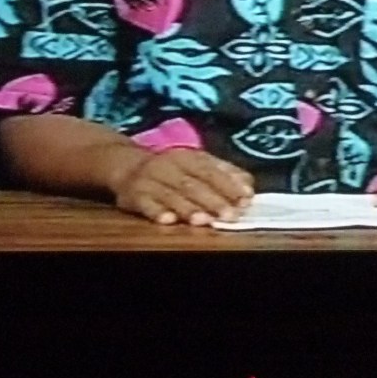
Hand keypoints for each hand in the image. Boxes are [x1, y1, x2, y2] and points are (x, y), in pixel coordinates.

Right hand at [111, 148, 253, 225]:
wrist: (128, 166)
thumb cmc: (173, 169)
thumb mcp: (197, 164)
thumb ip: (223, 173)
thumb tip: (248, 186)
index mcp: (189, 157)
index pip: (212, 171)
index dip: (229, 185)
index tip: (246, 199)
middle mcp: (170, 166)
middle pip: (194, 184)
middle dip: (213, 200)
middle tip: (230, 215)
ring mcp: (151, 180)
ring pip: (171, 195)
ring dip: (188, 208)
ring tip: (204, 220)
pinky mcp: (133, 195)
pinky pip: (145, 203)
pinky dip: (156, 212)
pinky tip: (167, 220)